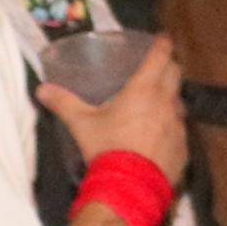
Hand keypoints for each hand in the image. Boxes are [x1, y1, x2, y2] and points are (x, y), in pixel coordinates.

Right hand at [45, 31, 186, 180]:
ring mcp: (179, 124)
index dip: (162, 44)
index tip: (162, 38)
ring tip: (157, 102)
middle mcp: (167, 102)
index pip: (159, 57)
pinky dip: (172, 126)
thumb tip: (42, 89)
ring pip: (180, 101)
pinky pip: (181, 129)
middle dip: (169, 66)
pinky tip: (161, 134)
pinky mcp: (184, 145)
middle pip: (175, 74)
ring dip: (171, 97)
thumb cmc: (106, 147)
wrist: (129, 187)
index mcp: (144, 90)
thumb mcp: (81, 124)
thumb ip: (63, 103)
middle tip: (159, 66)